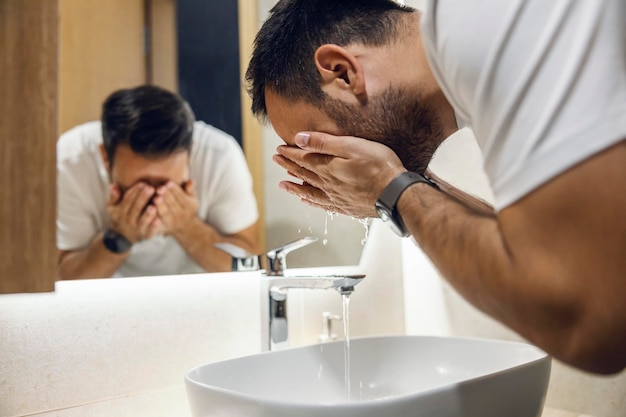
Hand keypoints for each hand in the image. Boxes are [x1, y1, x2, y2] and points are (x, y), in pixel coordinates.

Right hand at [107, 182, 160, 242]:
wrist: (124, 238)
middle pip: (136, 208)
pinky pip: (149, 232)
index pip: (127, 199)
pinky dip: (153, 227)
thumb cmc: (121, 217)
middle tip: (151, 188)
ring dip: (147, 214)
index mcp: (121, 211)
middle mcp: (128, 220)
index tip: (143, 183)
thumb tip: (113, 186)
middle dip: (143, 198)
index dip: (135, 191)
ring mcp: (137, 229)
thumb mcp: (113, 208)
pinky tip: (159, 220)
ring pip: (142, 220)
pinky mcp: (146, 236)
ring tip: (153, 206)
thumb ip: (113, 197)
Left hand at [153, 180, 199, 235]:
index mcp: (189, 206)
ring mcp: (173, 222)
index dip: (174, 189)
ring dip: (160, 205)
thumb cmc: (186, 206)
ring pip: (165, 212)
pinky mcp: (164, 228)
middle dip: (166, 195)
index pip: (181, 196)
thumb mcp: (192, 197)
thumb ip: (190, 189)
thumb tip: (191, 180)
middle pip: (173, 204)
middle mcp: (182, 215)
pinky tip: (149, 208)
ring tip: (155, 197)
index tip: (168, 182)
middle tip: (160, 188)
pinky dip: (154, 215)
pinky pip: (158, 222)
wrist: (184, 226)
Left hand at [273, 132, 405, 217]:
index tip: (279, 149)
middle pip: (303, 174)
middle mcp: (328, 185)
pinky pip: (322, 205)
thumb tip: (299, 139)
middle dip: (288, 166)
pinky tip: (308, 201)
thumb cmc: (379, 167)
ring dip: (295, 186)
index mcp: (327, 168)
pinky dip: (312, 201)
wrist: (396, 194)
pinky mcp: (347, 207)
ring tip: (284, 185)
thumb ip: (324, 143)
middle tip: (277, 160)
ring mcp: (337, 198)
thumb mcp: (351, 146)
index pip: (303, 158)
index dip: (290, 153)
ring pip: (309, 191)